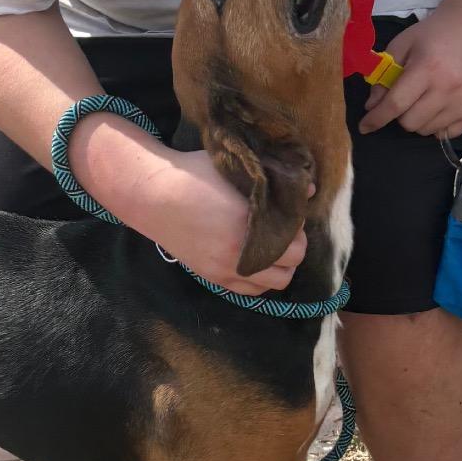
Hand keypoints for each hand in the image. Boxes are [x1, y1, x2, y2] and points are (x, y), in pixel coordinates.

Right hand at [128, 150, 308, 295]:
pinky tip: (257, 262)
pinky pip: (251, 291)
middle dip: (293, 245)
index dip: (297, 224)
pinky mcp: (213, 277)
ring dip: (281, 266)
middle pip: (292, 261)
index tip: (288, 212)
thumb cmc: (193, 175)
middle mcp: (241, 252)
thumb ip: (272, 179)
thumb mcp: (234, 169)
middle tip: (283, 229)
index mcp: (250, 221)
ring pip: (277, 282)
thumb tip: (308, 188)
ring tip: (272, 248)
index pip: (296, 237)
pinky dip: (261, 280)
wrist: (153, 196)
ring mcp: (226, 269)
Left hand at [358, 4, 461, 138]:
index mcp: (428, 67)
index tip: (364, 126)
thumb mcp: (402, 45)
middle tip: (407, 97)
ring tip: (426, 98)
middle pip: (410, 123)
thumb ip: (384, 75)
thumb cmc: (434, 35)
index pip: (395, 104)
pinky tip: (440, 106)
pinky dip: (437, 125)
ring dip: (419, 120)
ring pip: (426, 130)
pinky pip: (447, 134)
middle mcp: (449, 87)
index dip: (376, 119)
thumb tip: (372, 106)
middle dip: (400, 115)